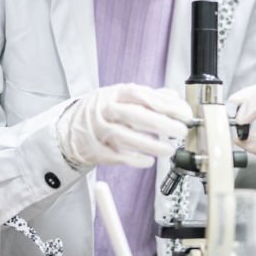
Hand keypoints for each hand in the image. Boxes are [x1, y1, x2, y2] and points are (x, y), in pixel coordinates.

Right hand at [56, 84, 190, 168]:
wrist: (70, 129)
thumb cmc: (104, 111)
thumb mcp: (122, 97)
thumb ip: (149, 97)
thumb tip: (174, 98)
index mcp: (115, 93)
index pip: (141, 95)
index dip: (164, 104)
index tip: (184, 113)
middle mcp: (105, 110)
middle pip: (134, 115)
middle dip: (161, 124)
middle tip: (181, 131)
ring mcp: (98, 130)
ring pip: (124, 137)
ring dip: (150, 145)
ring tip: (169, 150)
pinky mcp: (94, 150)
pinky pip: (115, 156)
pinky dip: (133, 159)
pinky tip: (149, 161)